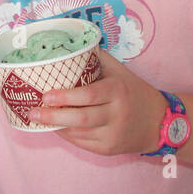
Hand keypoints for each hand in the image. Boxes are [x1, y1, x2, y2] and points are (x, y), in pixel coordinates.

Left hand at [29, 51, 163, 156]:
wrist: (159, 123)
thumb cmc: (134, 91)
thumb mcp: (120, 71)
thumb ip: (98, 58)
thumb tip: (71, 43)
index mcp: (118, 91)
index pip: (89, 96)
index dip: (66, 97)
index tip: (46, 95)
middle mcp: (116, 114)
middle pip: (81, 119)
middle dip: (53, 116)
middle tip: (33, 111)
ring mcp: (113, 135)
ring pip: (78, 133)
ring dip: (56, 126)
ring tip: (38, 117)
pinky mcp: (109, 150)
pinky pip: (82, 143)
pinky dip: (67, 136)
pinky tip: (55, 127)